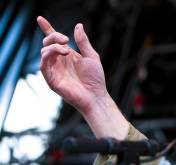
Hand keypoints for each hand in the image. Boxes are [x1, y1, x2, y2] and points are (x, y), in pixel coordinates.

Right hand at [37, 16, 128, 139]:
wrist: (96, 96)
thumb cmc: (95, 79)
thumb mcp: (91, 56)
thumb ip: (83, 42)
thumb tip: (78, 25)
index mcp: (67, 56)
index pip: (53, 41)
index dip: (47, 29)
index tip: (40, 19)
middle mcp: (59, 62)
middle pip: (47, 43)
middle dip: (54, 37)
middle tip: (67, 40)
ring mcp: (54, 71)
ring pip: (44, 52)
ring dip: (54, 47)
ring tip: (67, 50)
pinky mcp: (51, 80)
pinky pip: (43, 65)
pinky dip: (49, 56)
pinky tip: (61, 54)